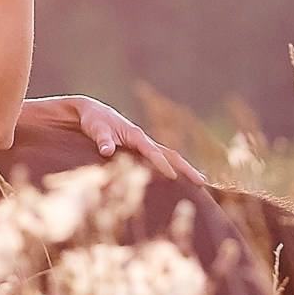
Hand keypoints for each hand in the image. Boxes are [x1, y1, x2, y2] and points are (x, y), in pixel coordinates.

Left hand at [68, 96, 206, 185]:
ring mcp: (143, 145)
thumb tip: (107, 151)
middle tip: (202, 182)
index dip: (162, 165)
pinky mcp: (139, 149)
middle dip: (186, 168)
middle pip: (170, 155)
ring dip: (184, 168)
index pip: (152, 152)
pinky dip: (172, 168)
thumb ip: (103, 140)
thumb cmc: (94, 120)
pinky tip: (180, 180)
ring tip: (201, 182)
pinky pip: (160, 159)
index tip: (173, 176)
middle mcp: (143, 140)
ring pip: (168, 157)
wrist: (91, 112)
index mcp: (136, 135)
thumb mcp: (96, 129)